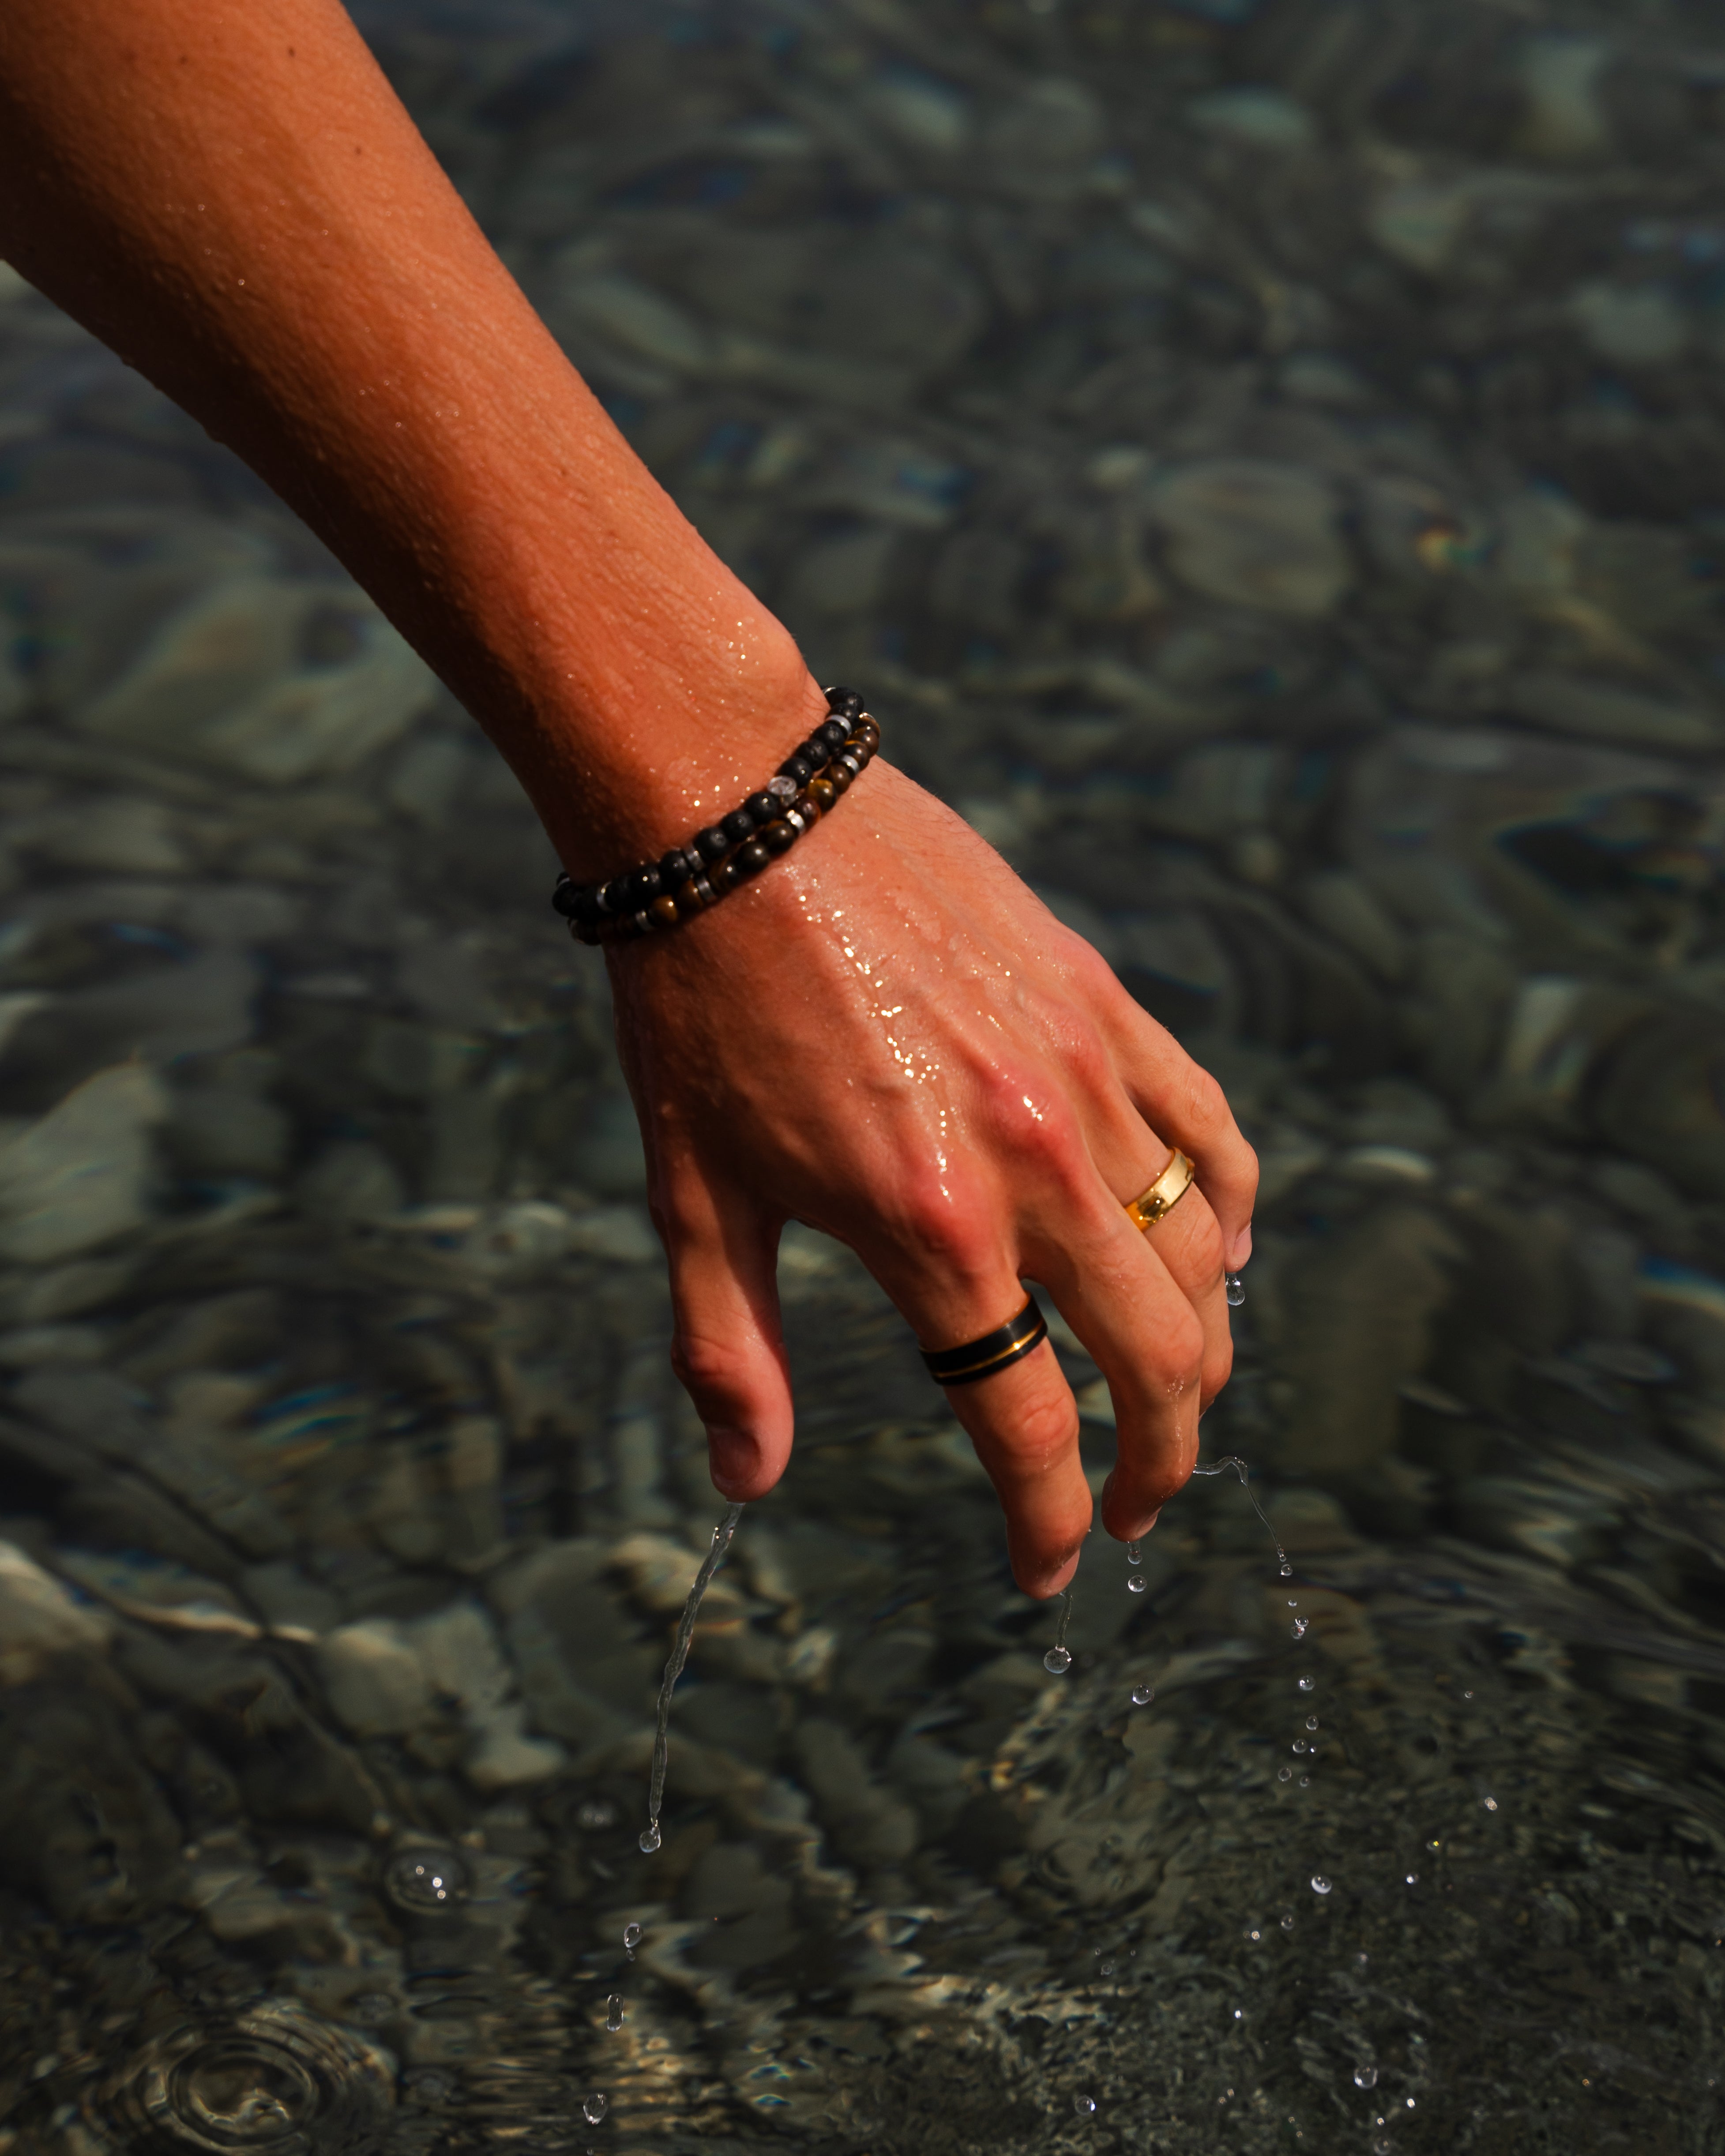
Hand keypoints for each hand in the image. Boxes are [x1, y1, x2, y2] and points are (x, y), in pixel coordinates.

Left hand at [610, 751, 1258, 1597]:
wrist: (739, 813)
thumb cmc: (699, 1007)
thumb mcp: (694, 1192)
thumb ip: (729, 1347)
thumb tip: (747, 1481)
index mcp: (931, 1228)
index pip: (1024, 1424)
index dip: (1048, 1521)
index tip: (1054, 1570)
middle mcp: (1036, 1164)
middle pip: (1153, 1356)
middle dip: (1159, 1459)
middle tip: (1139, 1506)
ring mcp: (1086, 1076)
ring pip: (1200, 1253)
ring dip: (1203, 1350)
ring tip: (1178, 1398)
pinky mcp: (1102, 1001)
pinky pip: (1208, 1126)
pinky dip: (1231, 1206)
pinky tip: (1226, 1253)